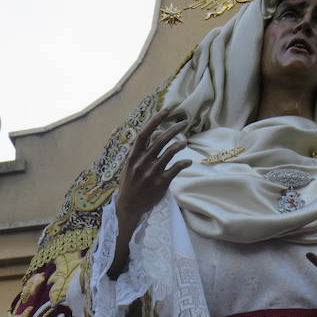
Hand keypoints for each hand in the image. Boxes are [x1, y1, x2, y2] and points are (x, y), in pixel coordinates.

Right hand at [115, 108, 191, 224]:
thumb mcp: (129, 165)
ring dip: (179, 145)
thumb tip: (149, 134)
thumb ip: (139, 151)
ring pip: (169, 153)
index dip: (156, 120)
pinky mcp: (160, 183)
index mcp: (133, 156)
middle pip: (160, 140)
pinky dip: (183, 163)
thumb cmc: (130, 183)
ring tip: (185, 142)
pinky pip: (175, 169)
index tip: (167, 110)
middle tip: (184, 122)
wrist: (128, 206)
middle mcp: (142, 162)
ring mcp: (151, 173)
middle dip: (174, 129)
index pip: (144, 133)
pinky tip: (188, 161)